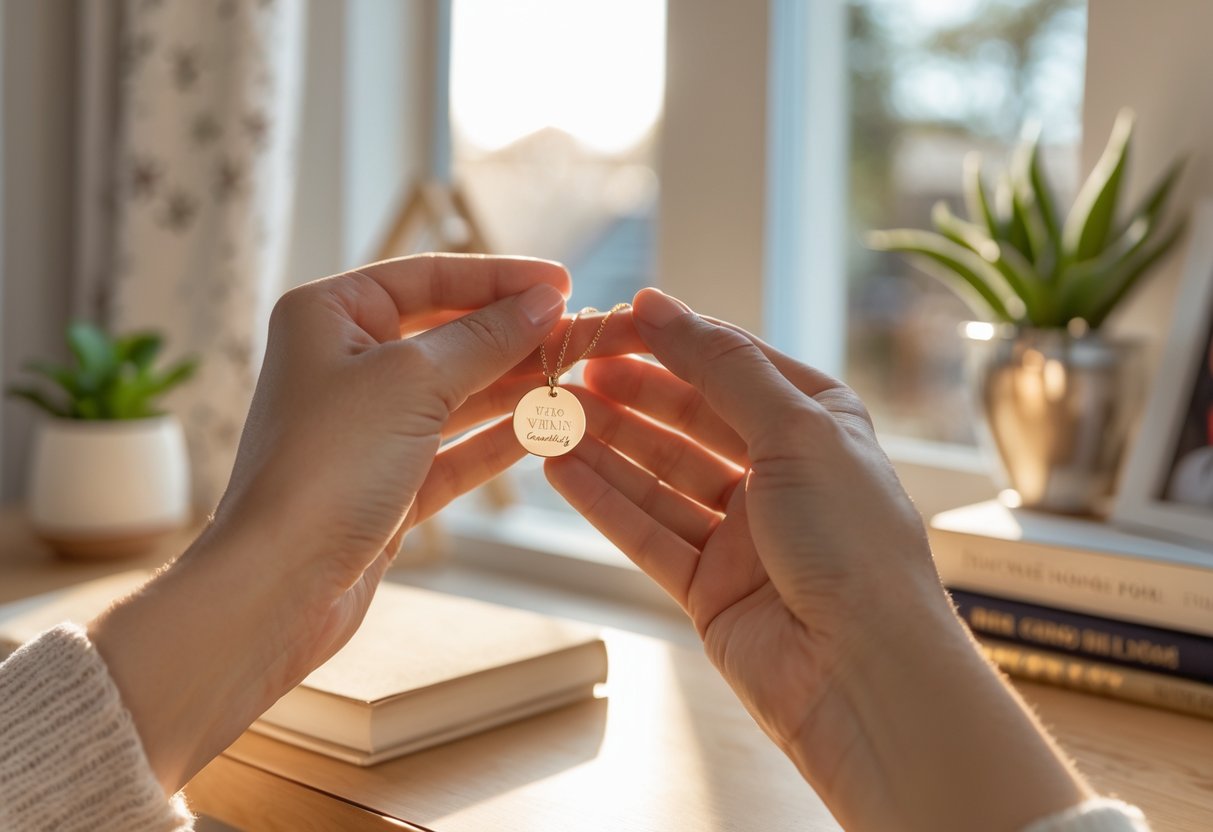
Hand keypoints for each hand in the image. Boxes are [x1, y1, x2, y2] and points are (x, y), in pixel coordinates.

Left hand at [90, 255, 569, 790]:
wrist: (281, 584)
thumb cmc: (327, 467)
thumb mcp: (414, 382)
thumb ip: (485, 339)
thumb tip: (543, 304)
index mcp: (329, 315)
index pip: (429, 277)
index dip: (499, 277)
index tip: (561, 282)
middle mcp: (343, 364)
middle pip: (448, 335)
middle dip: (515, 335)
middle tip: (581, 331)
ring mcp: (367, 427)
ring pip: (458, 393)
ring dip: (517, 386)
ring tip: (578, 374)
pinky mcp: (388, 483)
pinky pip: (455, 448)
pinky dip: (500, 438)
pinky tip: (549, 426)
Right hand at [547, 288, 1091, 830]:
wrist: (864, 676)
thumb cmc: (853, 545)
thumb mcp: (797, 430)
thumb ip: (723, 367)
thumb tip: (660, 305)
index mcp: (818, 426)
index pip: (733, 367)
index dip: (674, 342)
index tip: (613, 319)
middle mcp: (782, 475)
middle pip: (689, 421)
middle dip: (630, 394)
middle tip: (569, 370)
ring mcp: (744, 534)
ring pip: (660, 477)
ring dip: (606, 444)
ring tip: (549, 415)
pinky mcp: (710, 587)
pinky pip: (647, 532)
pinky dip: (604, 501)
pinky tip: (560, 469)